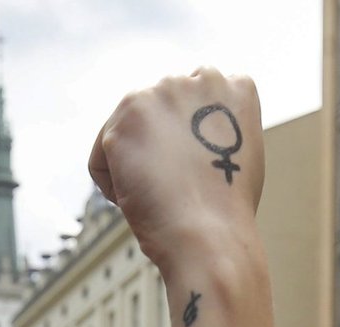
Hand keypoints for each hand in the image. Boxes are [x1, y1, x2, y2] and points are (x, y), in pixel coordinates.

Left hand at [88, 68, 264, 277]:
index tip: (197, 176)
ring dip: (134, 169)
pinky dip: (113, 188)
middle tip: (176, 189)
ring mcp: (161, 93)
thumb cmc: (225, 214)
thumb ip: (215, 129)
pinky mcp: (126, 116)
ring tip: (160, 194)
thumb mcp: (238, 156)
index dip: (189, 148)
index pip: (192, 108)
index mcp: (232, 86)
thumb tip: (187, 133)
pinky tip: (140, 199)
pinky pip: (101, 160)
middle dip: (157, 153)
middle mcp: (197, 78)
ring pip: (126, 136)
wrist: (210, 237)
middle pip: (154, 119)